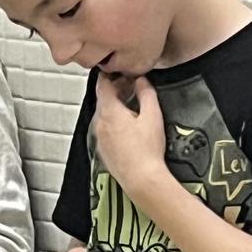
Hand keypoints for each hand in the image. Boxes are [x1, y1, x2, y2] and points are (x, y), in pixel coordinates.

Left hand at [94, 74, 169, 210]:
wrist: (141, 179)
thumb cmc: (147, 149)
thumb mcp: (153, 116)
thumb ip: (147, 94)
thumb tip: (142, 81)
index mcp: (109, 111)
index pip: (103, 85)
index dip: (111, 76)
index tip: (119, 72)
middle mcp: (99, 123)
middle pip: (103, 100)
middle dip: (115, 92)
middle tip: (129, 88)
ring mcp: (99, 137)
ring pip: (103, 116)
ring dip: (114, 108)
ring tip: (131, 107)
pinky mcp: (102, 150)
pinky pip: (105, 130)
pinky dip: (113, 124)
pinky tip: (127, 128)